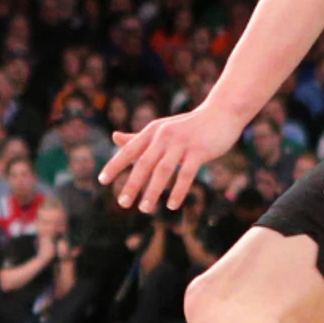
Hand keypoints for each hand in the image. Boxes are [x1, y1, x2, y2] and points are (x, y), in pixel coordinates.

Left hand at [99, 105, 245, 212]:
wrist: (221, 113)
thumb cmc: (188, 126)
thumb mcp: (161, 129)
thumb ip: (138, 137)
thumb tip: (114, 137)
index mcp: (153, 131)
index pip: (129, 150)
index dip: (115, 165)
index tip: (102, 181)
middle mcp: (164, 136)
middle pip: (144, 163)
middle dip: (132, 184)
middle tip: (122, 203)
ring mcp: (182, 143)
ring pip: (163, 170)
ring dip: (152, 191)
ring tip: (144, 209)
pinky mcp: (200, 150)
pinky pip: (186, 174)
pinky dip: (178, 191)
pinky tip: (172, 205)